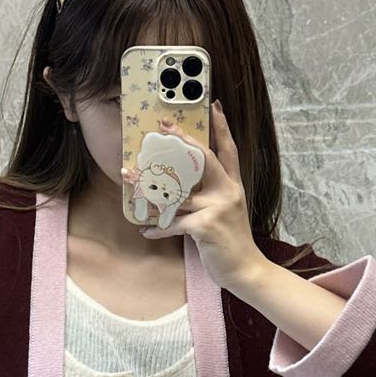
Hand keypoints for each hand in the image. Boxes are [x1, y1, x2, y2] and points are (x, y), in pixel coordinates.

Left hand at [120, 101, 260, 290]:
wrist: (246, 270)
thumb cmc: (232, 243)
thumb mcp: (227, 213)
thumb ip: (211, 197)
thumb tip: (180, 187)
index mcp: (232, 186)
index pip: (228, 151)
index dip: (222, 128)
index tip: (215, 106)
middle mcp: (227, 191)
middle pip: (203, 158)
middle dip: (182, 141)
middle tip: (163, 126)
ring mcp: (218, 207)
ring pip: (177, 192)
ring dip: (150, 187)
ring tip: (130, 180)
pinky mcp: (205, 225)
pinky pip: (174, 223)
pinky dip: (158, 228)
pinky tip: (145, 230)